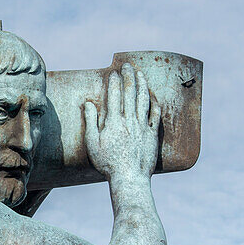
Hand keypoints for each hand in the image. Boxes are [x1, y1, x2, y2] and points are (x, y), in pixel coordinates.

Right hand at [82, 63, 160, 181]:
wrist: (129, 178)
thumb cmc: (108, 163)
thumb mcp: (92, 143)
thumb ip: (91, 121)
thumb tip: (88, 103)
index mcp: (114, 121)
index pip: (115, 95)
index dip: (115, 81)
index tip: (114, 72)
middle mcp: (129, 120)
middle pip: (130, 92)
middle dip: (129, 76)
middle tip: (127, 66)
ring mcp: (142, 126)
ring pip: (144, 99)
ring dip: (142, 84)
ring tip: (140, 74)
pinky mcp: (151, 134)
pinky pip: (155, 114)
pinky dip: (154, 102)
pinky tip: (152, 96)